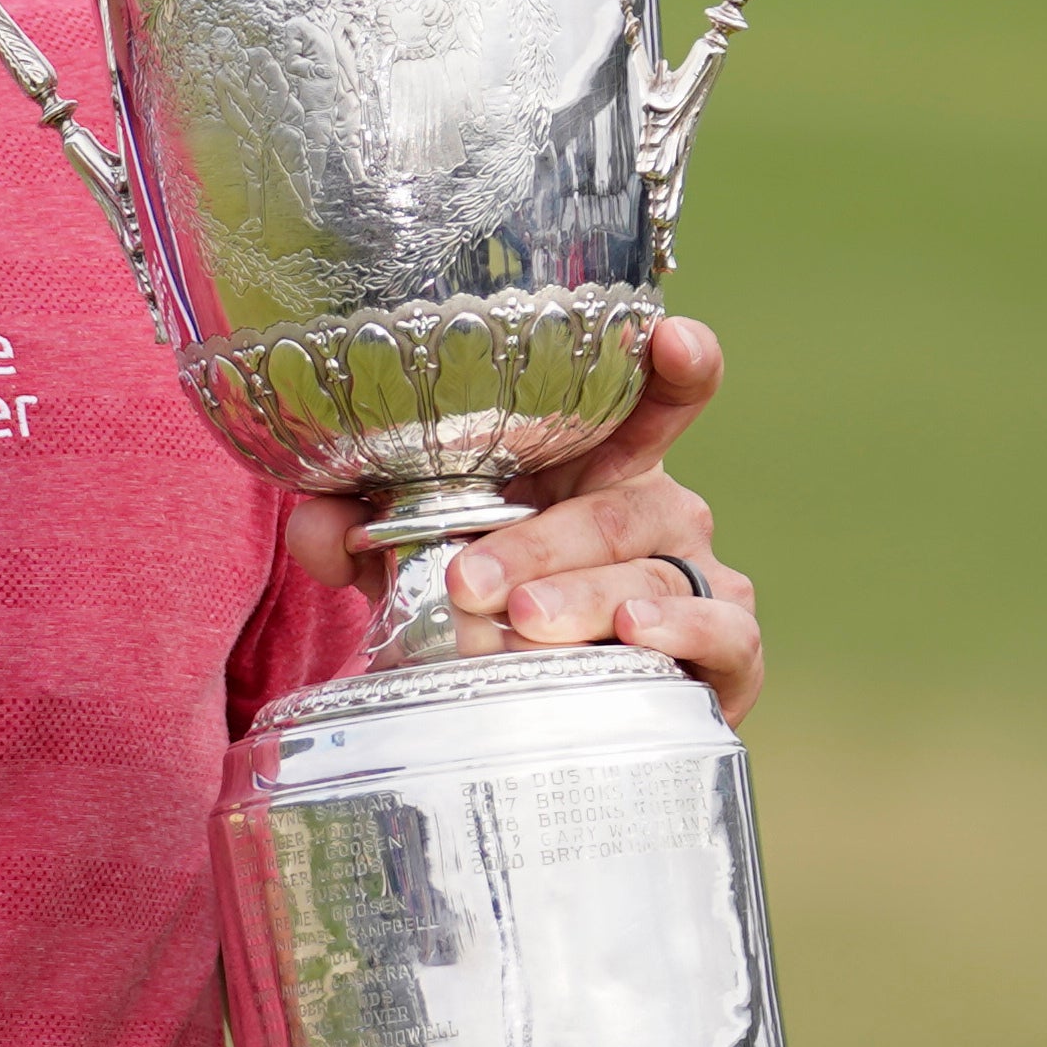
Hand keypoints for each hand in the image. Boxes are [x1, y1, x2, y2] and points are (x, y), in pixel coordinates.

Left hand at [282, 315, 765, 724]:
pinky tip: (634, 635)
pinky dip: (683, 633)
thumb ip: (363, 531)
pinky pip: (724, 634)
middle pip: (615, 509)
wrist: (537, 710)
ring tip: (525, 619)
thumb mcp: (417, 562)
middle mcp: (658, 510)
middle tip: (469, 580)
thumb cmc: (489, 609)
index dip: (674, 364)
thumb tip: (317, 522)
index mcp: (598, 465)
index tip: (670, 337)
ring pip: (651, 573)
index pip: (651, 399)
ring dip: (584, 597)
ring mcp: (699, 577)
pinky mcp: (729, 654)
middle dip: (539, 543)